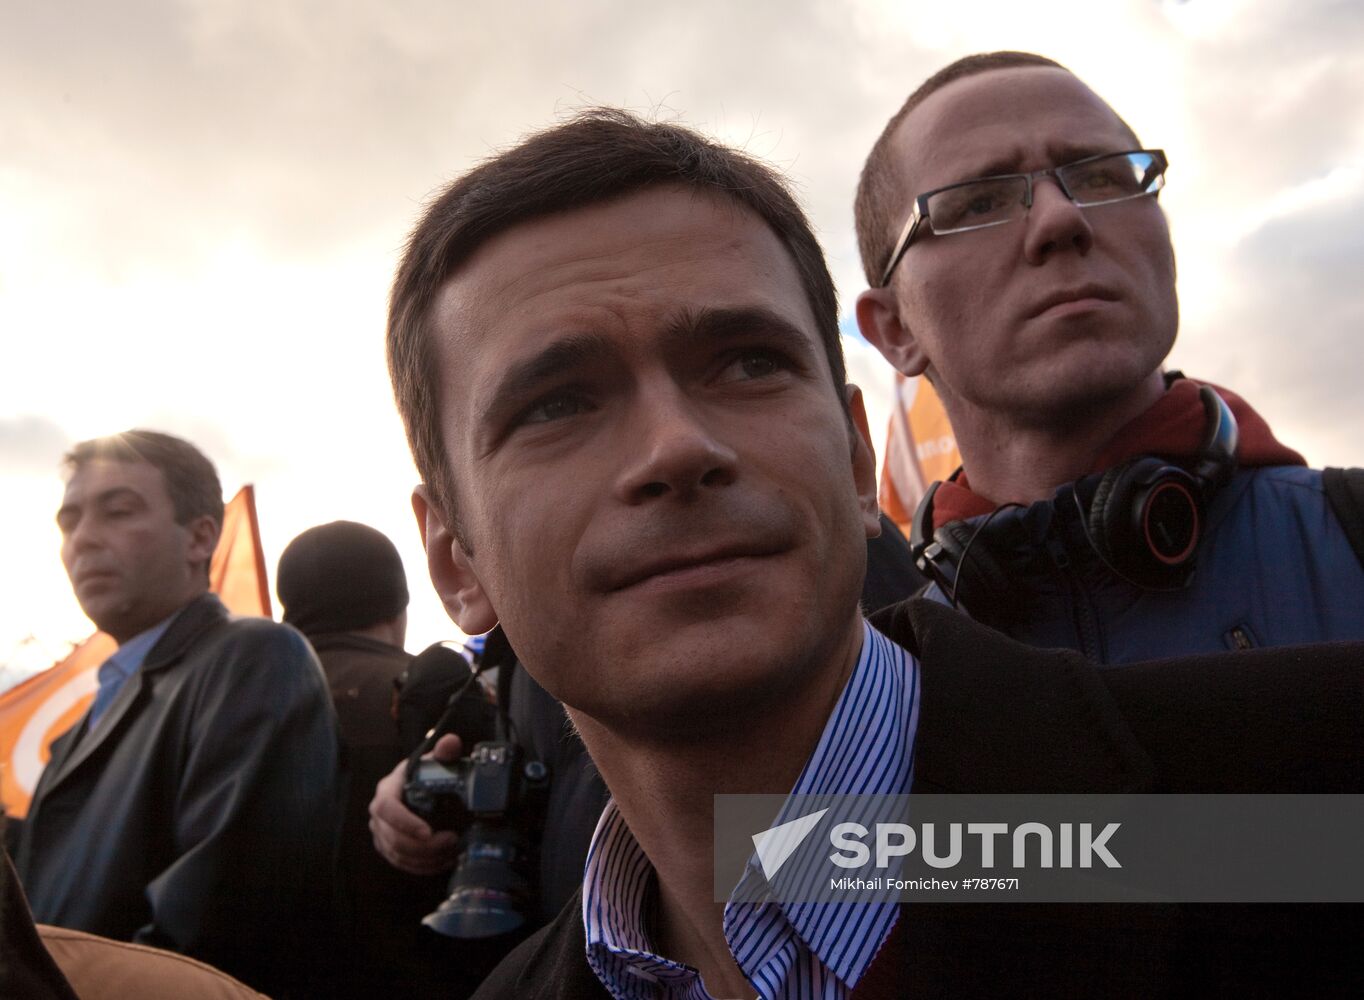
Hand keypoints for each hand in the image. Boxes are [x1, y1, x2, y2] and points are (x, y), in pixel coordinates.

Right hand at [368, 733, 462, 874]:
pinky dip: (423, 867)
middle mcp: (378, 814)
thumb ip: (444, 752)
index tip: (429, 832)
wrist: (418, 788)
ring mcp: (381, 833)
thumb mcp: (435, 761)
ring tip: (451, 852)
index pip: (387, 809)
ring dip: (426, 859)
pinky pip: (402, 864)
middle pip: (393, 838)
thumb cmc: (425, 774)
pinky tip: (443, 862)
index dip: (405, 823)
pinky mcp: (388, 848)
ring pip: (397, 855)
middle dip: (423, 846)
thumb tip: (452, 742)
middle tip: (451, 841)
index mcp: (387, 790)